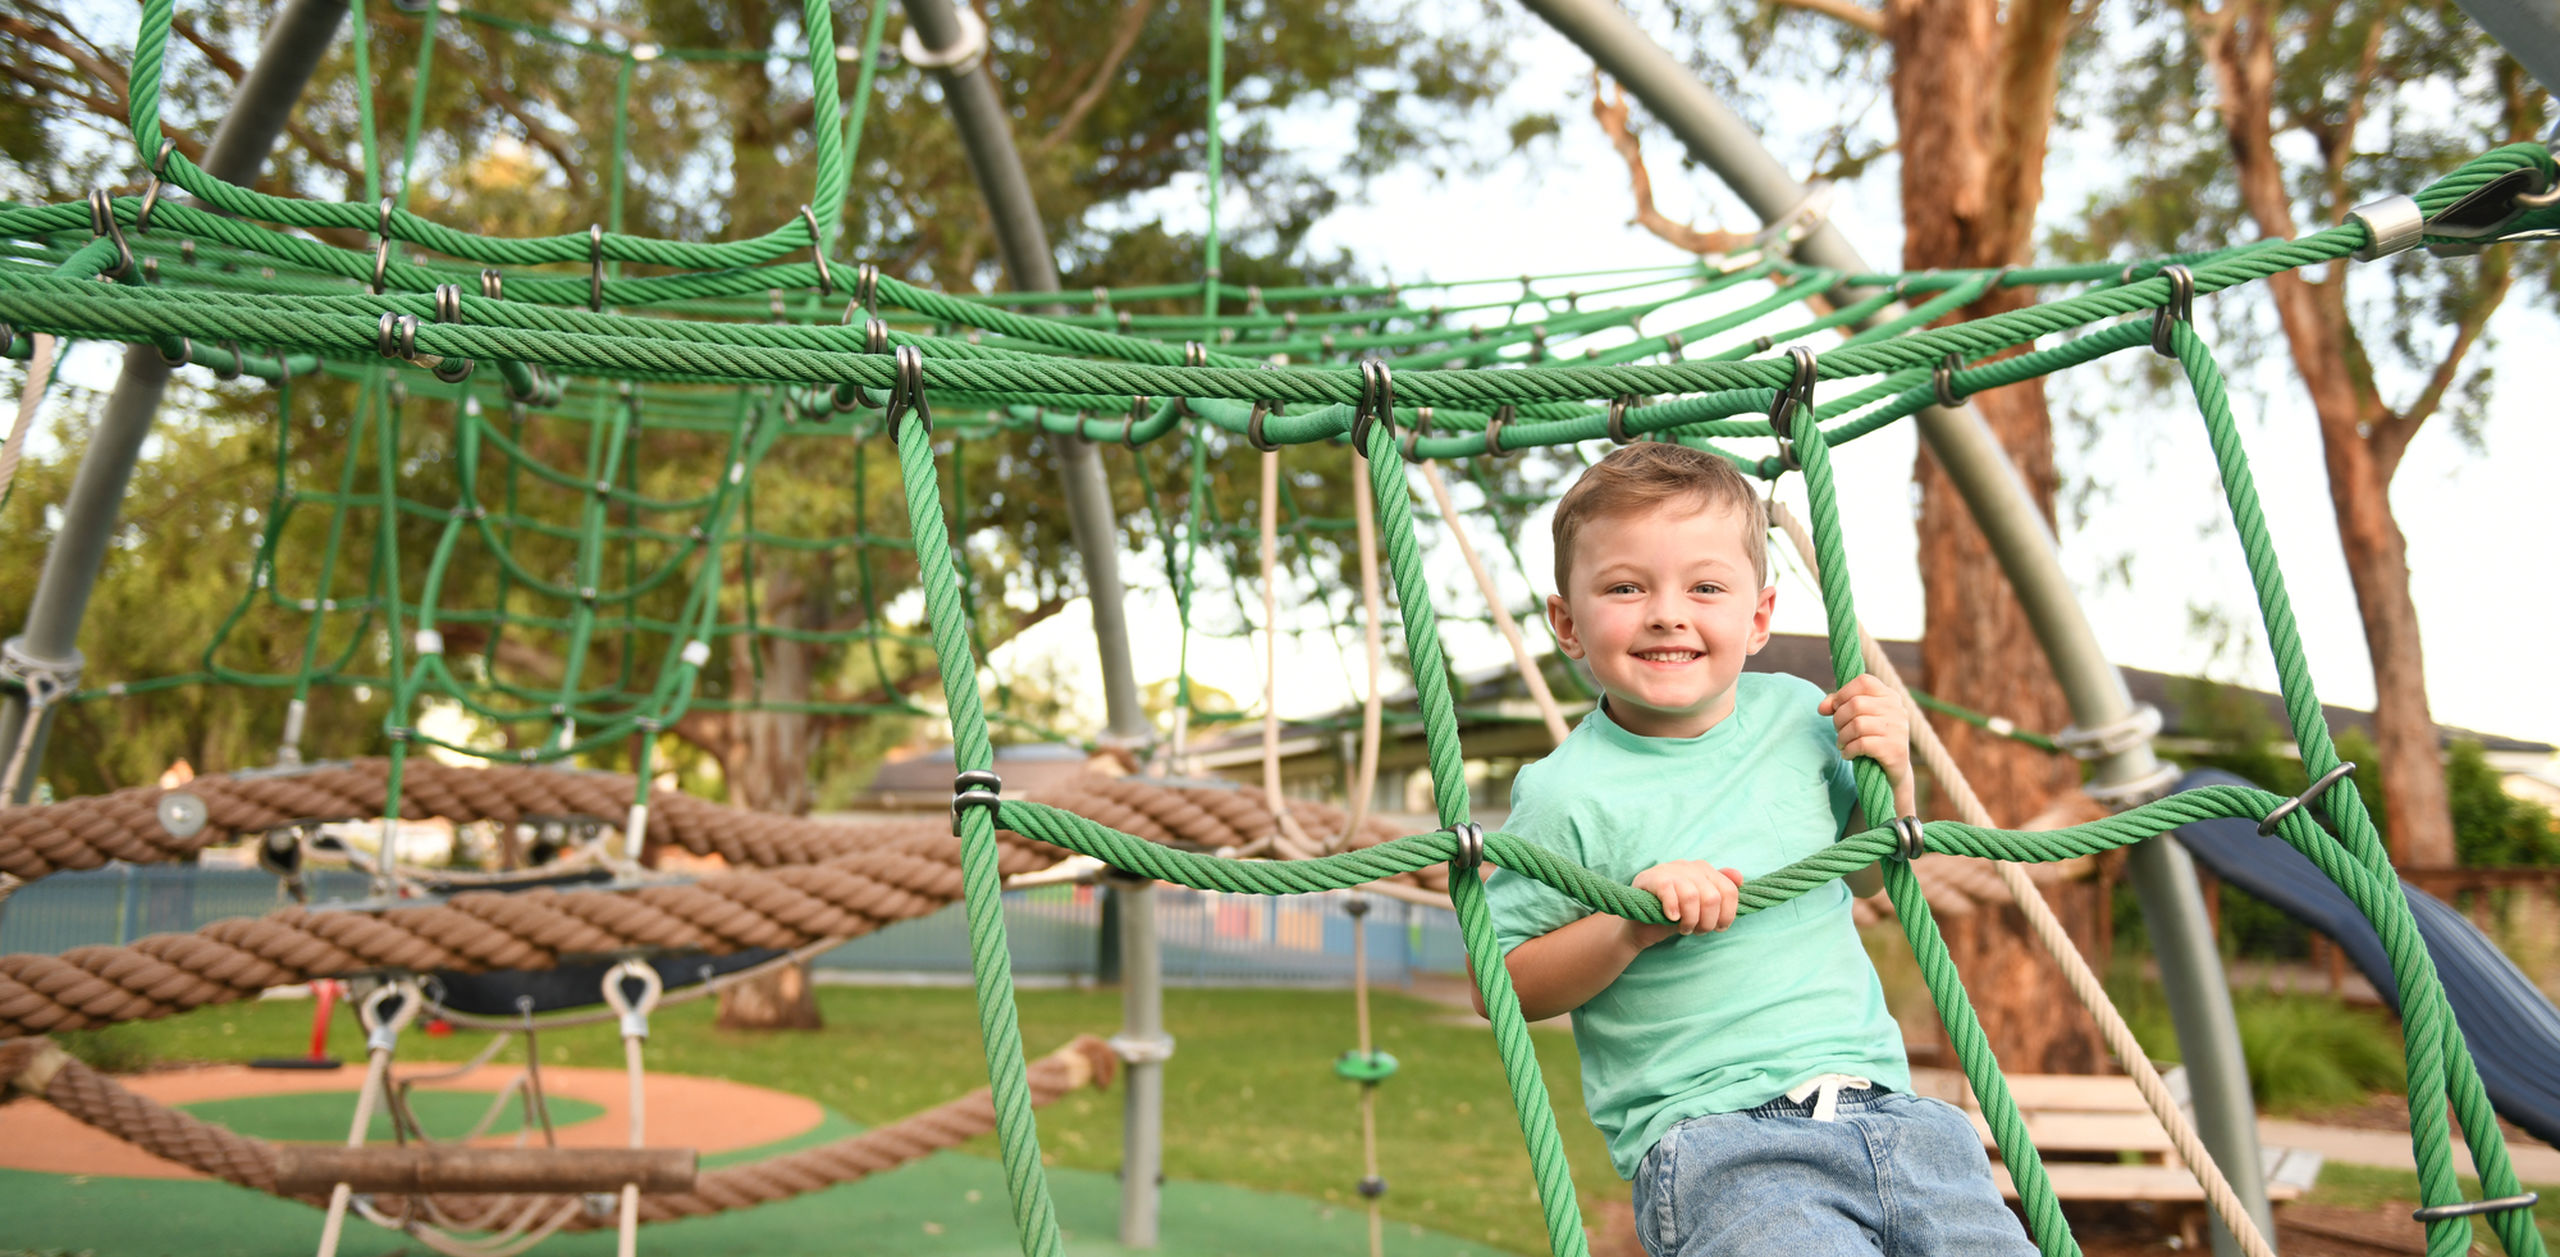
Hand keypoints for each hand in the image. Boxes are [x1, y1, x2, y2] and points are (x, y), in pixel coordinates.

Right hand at [1629, 861, 1745, 943]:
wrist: (1640, 923)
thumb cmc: (1675, 914)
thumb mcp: (1702, 907)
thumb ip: (1721, 892)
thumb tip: (1739, 877)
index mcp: (1705, 869)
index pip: (1729, 891)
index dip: (1727, 915)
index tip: (1718, 928)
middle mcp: (1689, 866)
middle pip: (1712, 897)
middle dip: (1707, 922)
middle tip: (1697, 931)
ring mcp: (1669, 870)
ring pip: (1692, 896)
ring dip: (1690, 920)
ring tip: (1684, 928)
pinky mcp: (1651, 878)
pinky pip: (1669, 892)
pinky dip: (1673, 909)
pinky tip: (1671, 918)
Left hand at [1820, 675, 1917, 818]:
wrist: (1892, 771)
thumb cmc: (1871, 738)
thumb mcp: (1857, 717)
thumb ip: (1838, 705)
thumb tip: (1822, 708)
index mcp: (1890, 696)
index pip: (1863, 682)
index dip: (1843, 693)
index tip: (1835, 708)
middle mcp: (1897, 709)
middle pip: (1856, 704)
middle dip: (1839, 719)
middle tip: (1838, 731)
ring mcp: (1898, 729)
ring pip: (1858, 725)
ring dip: (1842, 737)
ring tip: (1842, 744)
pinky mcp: (1895, 749)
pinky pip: (1862, 744)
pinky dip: (1849, 750)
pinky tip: (1848, 754)